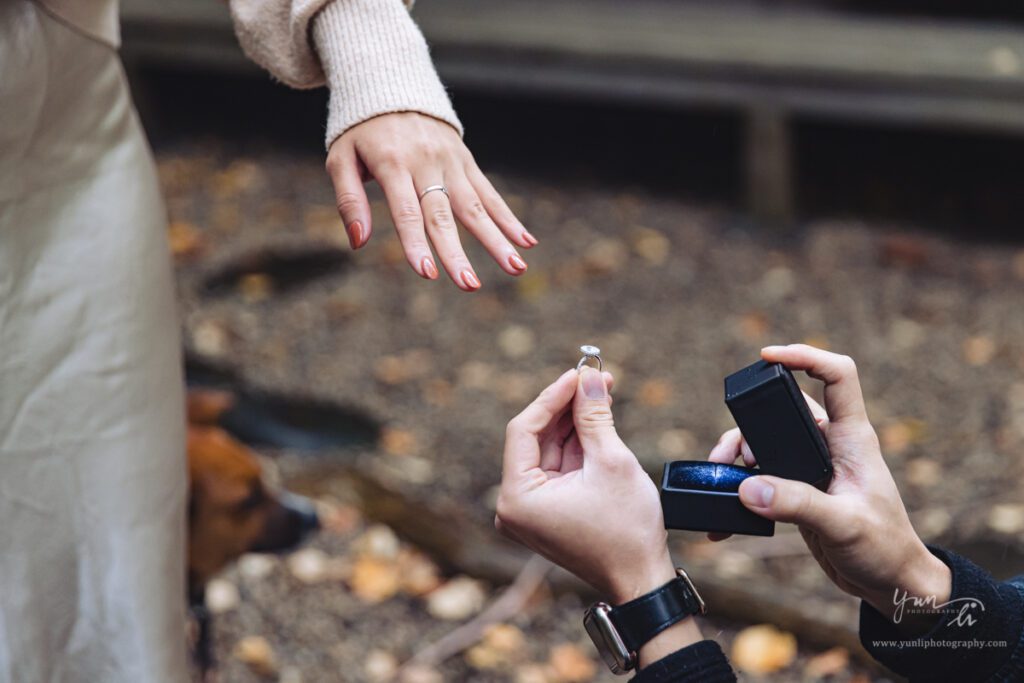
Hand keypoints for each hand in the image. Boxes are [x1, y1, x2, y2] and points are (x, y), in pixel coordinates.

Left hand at [325, 112, 535, 290]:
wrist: (391, 83)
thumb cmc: (360, 130)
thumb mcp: (340, 158)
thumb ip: (348, 200)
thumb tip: (358, 242)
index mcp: (393, 164)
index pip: (407, 211)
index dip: (416, 243)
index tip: (427, 273)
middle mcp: (427, 163)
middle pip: (444, 215)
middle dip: (457, 252)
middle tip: (469, 285)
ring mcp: (451, 162)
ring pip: (476, 206)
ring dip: (497, 239)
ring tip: (516, 267)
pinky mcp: (466, 161)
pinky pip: (489, 192)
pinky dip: (509, 218)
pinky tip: (526, 242)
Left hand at [498, 367, 702, 666]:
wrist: (641, 580)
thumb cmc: (626, 531)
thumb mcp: (611, 462)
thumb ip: (594, 415)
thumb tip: (590, 377)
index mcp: (517, 497)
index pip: (524, 429)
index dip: (552, 397)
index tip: (577, 373)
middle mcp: (514, 504)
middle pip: (537, 438)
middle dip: (567, 406)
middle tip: (594, 377)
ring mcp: (530, 509)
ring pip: (550, 449)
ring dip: (575, 421)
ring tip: (602, 390)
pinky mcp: (548, 511)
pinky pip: (559, 467)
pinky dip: (578, 444)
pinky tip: (597, 417)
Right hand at [707, 344, 950, 624]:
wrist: (891, 584)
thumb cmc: (885, 548)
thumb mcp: (842, 525)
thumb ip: (795, 503)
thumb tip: (746, 486)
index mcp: (853, 438)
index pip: (836, 376)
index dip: (805, 356)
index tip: (767, 356)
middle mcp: (831, 445)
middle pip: (784, 408)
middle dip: (748, 423)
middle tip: (730, 452)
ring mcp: (813, 467)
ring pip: (766, 441)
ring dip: (739, 456)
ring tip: (723, 478)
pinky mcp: (800, 491)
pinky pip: (762, 476)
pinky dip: (740, 487)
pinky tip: (726, 513)